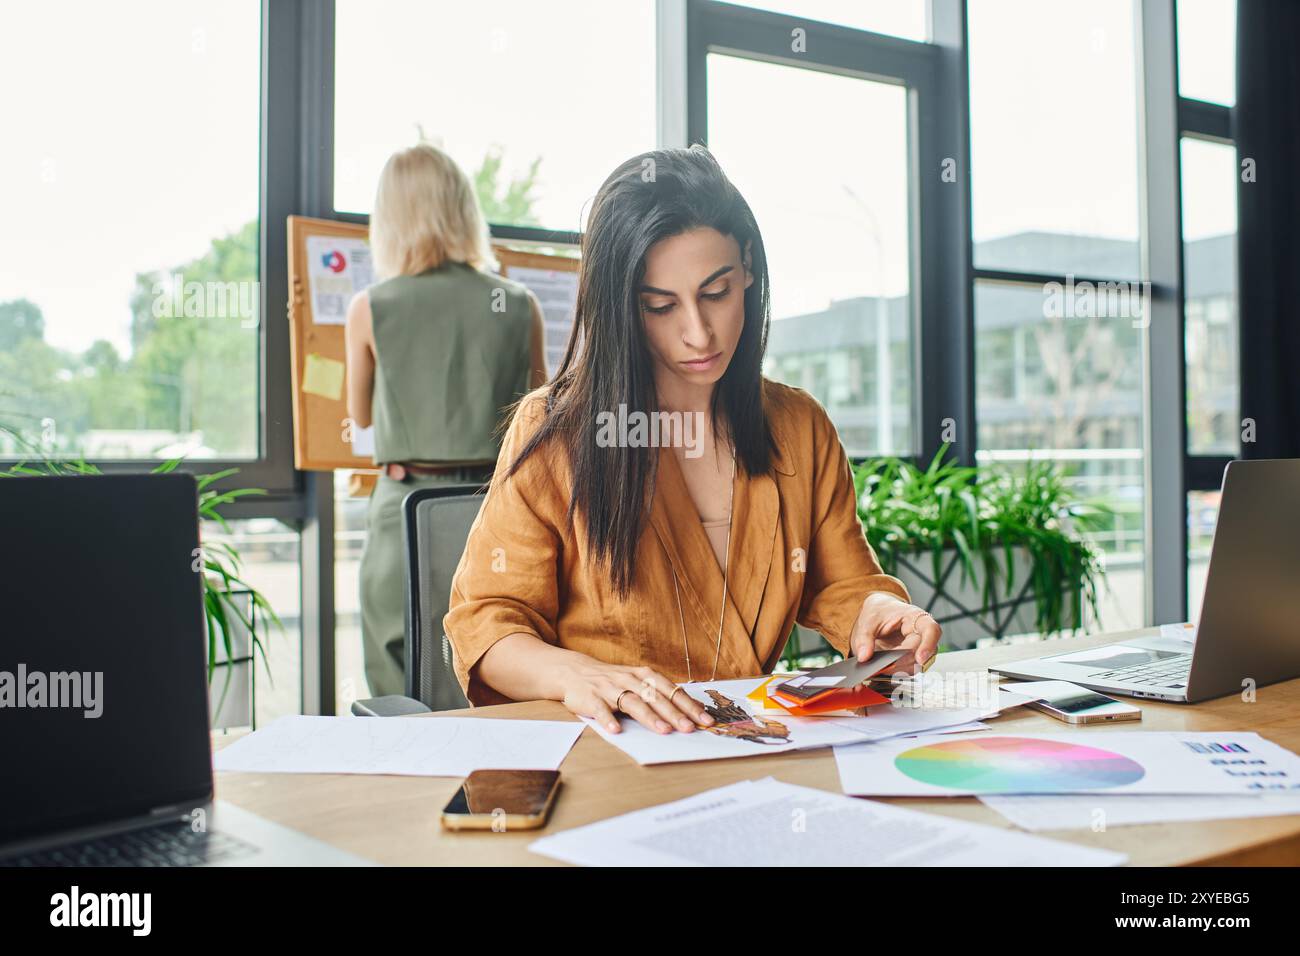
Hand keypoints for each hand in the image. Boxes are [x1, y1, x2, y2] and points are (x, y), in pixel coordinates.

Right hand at [555, 659, 714, 735]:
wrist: (574, 671)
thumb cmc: (613, 681)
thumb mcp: (637, 682)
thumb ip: (658, 694)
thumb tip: (689, 711)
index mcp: (643, 675)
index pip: (670, 690)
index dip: (688, 705)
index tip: (705, 719)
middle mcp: (629, 679)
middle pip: (655, 697)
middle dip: (674, 713)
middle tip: (690, 728)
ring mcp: (609, 688)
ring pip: (632, 702)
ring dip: (648, 717)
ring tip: (663, 730)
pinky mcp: (590, 698)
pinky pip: (600, 709)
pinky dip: (608, 719)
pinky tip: (617, 731)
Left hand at [848, 592, 941, 671]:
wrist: (879, 614)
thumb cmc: (879, 612)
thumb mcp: (868, 620)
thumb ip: (865, 638)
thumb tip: (864, 656)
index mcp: (915, 617)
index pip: (931, 630)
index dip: (928, 645)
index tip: (920, 658)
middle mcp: (922, 634)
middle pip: (923, 653)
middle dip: (903, 662)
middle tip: (885, 667)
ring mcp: (919, 649)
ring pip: (917, 666)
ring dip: (899, 670)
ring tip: (881, 668)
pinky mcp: (912, 660)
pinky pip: (908, 671)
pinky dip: (896, 673)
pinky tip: (883, 670)